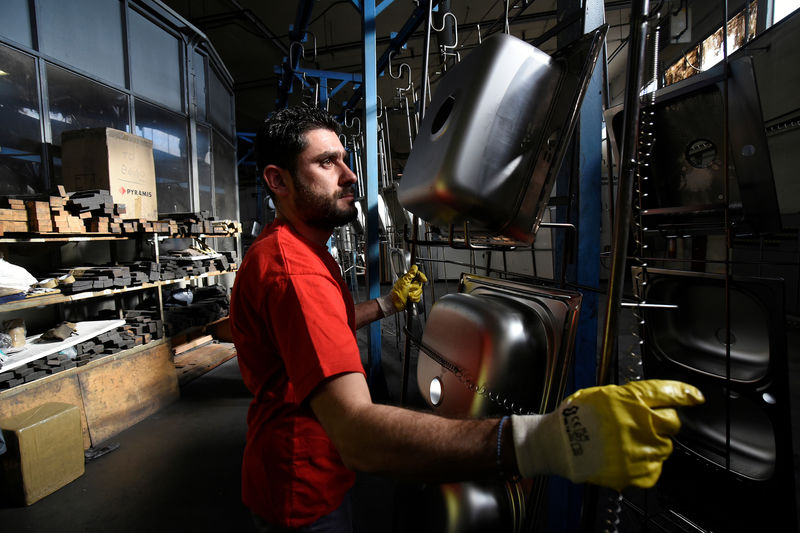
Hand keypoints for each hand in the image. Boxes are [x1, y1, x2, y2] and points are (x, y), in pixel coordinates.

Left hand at [389, 265, 427, 310]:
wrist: (395, 304)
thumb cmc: (397, 293)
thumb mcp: (404, 281)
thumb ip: (410, 274)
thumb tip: (414, 267)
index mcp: (408, 278)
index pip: (418, 275)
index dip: (421, 277)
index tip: (424, 280)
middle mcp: (410, 284)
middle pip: (420, 284)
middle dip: (414, 288)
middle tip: (409, 289)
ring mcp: (412, 291)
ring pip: (420, 291)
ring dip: (414, 294)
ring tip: (408, 295)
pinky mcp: (413, 297)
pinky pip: (419, 297)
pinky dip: (414, 299)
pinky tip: (410, 299)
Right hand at [511, 379, 704, 490]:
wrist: (557, 444)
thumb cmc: (574, 417)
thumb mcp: (602, 395)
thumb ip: (630, 397)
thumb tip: (651, 399)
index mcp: (630, 400)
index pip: (669, 393)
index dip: (685, 393)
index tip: (695, 396)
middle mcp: (640, 423)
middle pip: (673, 422)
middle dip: (664, 422)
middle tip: (646, 424)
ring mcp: (640, 449)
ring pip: (665, 447)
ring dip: (652, 443)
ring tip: (629, 442)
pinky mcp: (636, 471)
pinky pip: (655, 468)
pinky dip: (646, 464)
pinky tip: (628, 457)